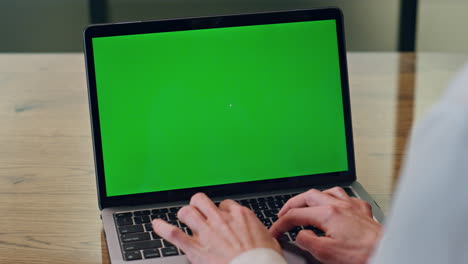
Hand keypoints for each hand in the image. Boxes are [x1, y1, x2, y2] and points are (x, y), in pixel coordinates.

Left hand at [152, 193, 281, 263]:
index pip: (225, 204)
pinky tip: (156, 224)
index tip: (222, 217)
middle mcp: (221, 219)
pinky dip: (162, 228)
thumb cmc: (264, 260)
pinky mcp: (196, 249)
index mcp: (240, 215)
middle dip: (198, 205)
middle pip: (201, 200)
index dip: (222, 210)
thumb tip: (262, 236)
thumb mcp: (269, 241)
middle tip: (199, 212)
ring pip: (187, 212)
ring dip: (183, 214)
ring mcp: (207, 233)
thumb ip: (260, 233)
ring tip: (183, 218)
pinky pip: (174, 234)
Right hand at [269, 187, 381, 263]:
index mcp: (327, 213)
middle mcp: (339, 205)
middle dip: (292, 205)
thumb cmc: (362, 254)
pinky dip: (337, 199)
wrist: (387, 252)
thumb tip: (300, 235)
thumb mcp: (326, 253)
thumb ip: (307, 241)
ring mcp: (352, 206)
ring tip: (307, 205)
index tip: (275, 231)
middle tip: (284, 214)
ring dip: (313, 197)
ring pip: (327, 192)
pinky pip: (347, 197)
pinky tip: (337, 204)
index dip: (281, 224)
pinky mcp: (363, 211)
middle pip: (308, 196)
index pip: (296, 215)